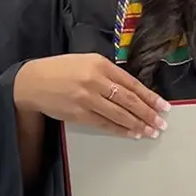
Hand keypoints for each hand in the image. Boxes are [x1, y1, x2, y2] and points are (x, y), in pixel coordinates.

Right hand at [13, 53, 168, 138]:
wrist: (32, 82)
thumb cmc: (61, 70)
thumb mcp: (87, 62)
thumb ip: (109, 74)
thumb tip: (133, 91)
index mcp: (100, 65)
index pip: (132, 83)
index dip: (149, 97)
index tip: (163, 106)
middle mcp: (95, 81)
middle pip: (128, 100)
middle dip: (148, 113)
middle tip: (161, 123)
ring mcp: (87, 98)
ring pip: (119, 114)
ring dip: (138, 124)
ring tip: (151, 131)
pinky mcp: (79, 114)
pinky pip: (105, 124)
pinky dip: (120, 129)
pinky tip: (132, 133)